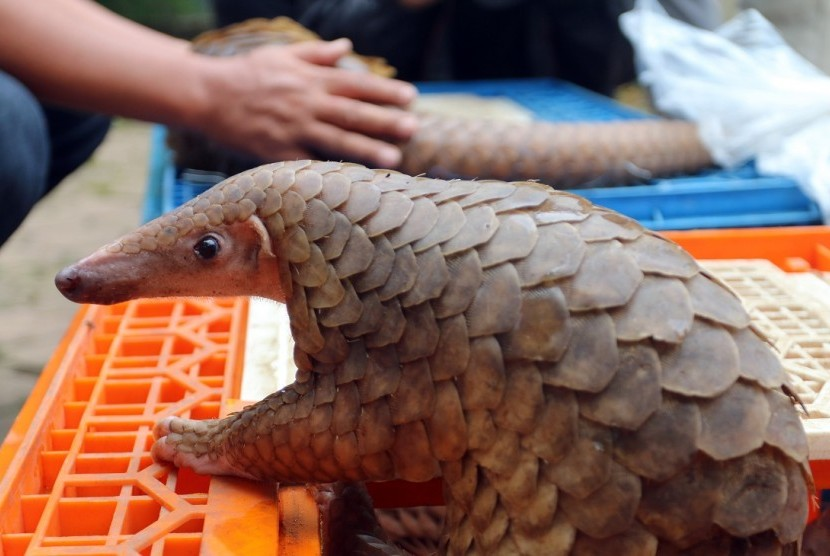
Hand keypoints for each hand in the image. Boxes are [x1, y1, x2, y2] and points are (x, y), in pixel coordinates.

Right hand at [194, 38, 418, 167]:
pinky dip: (330, 170)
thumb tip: (347, 46)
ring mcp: (293, 129)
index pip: (356, 84)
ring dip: (366, 149)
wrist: (207, 94)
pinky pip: (309, 162)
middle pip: (353, 113)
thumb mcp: (282, 55)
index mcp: (311, 79)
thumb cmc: (247, 73)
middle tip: (414, 128)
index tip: (411, 96)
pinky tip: (352, 180)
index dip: (385, 90)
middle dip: (385, 120)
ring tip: (394, 159)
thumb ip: (318, 54)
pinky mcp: (278, 151)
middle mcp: (307, 103)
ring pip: (336, 140)